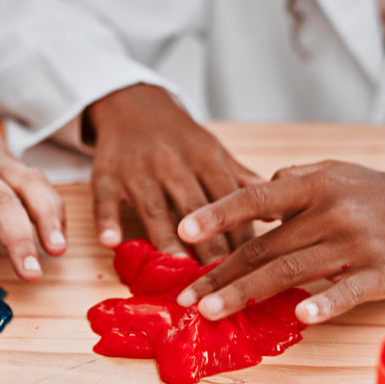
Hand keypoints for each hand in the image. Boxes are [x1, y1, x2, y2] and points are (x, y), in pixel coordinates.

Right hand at [84, 83, 262, 261]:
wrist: (132, 104)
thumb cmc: (178, 137)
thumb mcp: (212, 151)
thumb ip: (240, 182)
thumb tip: (279, 213)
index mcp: (204, 157)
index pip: (227, 198)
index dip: (239, 231)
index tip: (251, 265)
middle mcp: (172, 163)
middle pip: (193, 208)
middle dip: (207, 244)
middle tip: (218, 278)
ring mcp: (137, 169)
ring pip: (153, 208)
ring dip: (165, 239)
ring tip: (176, 270)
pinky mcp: (105, 174)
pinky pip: (105, 200)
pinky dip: (107, 221)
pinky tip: (111, 243)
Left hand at [175, 161, 384, 322]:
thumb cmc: (378, 192)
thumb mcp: (333, 172)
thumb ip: (289, 182)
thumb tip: (249, 196)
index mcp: (314, 185)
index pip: (256, 197)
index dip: (217, 214)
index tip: (183, 231)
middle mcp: (332, 211)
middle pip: (264, 248)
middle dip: (219, 275)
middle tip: (184, 298)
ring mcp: (358, 242)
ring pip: (290, 271)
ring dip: (246, 294)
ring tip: (211, 311)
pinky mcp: (383, 271)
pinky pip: (348, 290)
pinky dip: (325, 303)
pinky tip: (301, 316)